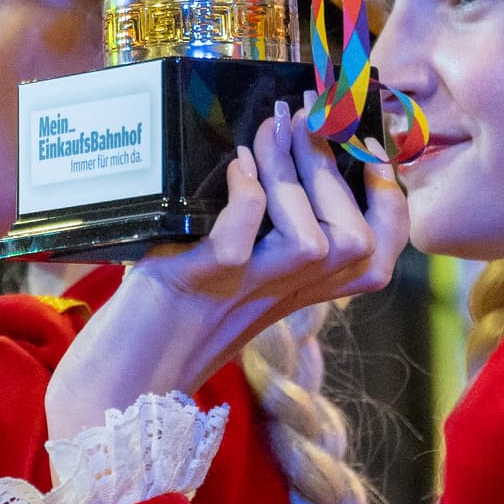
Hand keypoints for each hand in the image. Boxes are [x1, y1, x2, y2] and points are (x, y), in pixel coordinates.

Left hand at [44, 109, 402, 448]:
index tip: (366, 142)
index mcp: (296, 292)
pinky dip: (243, 197)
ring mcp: (241, 295)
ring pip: (314, 243)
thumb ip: (259, 230)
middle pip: (358, 243)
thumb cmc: (163, 317)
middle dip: (337, 169)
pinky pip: (236, 241)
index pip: (378, 255)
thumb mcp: (227, 271)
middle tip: (306, 116)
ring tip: (270, 132)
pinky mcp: (193, 287)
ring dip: (295, 176)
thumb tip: (275, 144)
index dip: (387, 199)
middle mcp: (281, 297)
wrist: (116, 387)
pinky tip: (234, 167)